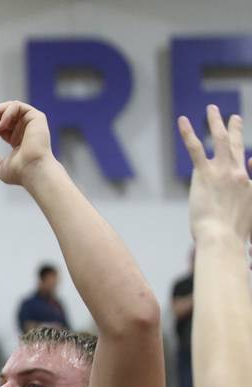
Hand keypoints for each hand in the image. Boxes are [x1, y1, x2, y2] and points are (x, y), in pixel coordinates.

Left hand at [0, 100, 56, 186]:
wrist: (33, 171)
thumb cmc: (20, 173)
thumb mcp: (0, 167)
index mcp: (17, 139)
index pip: (0, 127)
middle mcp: (25, 129)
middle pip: (3, 116)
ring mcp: (31, 123)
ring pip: (9, 108)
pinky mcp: (36, 117)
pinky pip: (17, 106)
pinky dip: (6, 113)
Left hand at [178, 105, 251, 239]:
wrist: (223, 237)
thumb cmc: (234, 234)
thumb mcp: (251, 212)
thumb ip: (251, 192)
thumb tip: (249, 173)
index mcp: (249, 183)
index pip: (245, 163)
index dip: (243, 154)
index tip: (244, 151)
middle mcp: (239, 172)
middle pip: (236, 146)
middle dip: (234, 129)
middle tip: (233, 117)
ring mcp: (222, 171)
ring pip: (219, 140)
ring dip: (216, 122)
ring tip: (212, 108)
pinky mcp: (204, 174)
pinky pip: (195, 148)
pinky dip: (188, 133)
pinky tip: (182, 121)